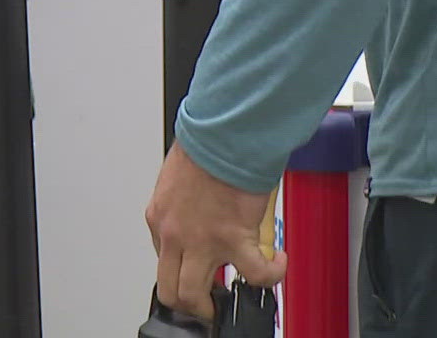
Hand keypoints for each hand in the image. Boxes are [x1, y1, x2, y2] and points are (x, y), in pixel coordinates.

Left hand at [145, 142, 287, 319]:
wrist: (226, 131)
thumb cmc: (207, 140)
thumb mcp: (179, 171)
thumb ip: (186, 196)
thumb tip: (203, 201)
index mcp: (159, 215)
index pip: (162, 255)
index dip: (181, 264)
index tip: (195, 263)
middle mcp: (175, 234)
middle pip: (169, 288)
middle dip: (186, 302)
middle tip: (202, 302)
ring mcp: (202, 241)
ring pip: (193, 295)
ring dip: (210, 305)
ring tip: (226, 302)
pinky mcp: (234, 239)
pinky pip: (255, 273)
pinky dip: (269, 275)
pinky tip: (277, 263)